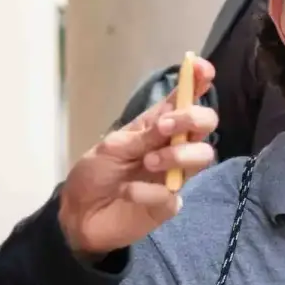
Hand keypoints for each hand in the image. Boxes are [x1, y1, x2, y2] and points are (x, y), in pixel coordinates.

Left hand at [58, 56, 218, 256]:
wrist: (77, 214)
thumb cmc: (94, 174)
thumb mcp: (113, 147)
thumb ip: (145, 135)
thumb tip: (173, 119)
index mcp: (157, 126)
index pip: (184, 100)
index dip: (197, 82)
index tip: (202, 69)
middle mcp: (172, 147)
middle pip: (206, 125)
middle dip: (193, 119)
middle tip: (166, 127)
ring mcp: (175, 175)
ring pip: (203, 156)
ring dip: (177, 154)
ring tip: (148, 162)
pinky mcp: (169, 204)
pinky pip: (173, 194)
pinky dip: (147, 191)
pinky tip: (128, 193)